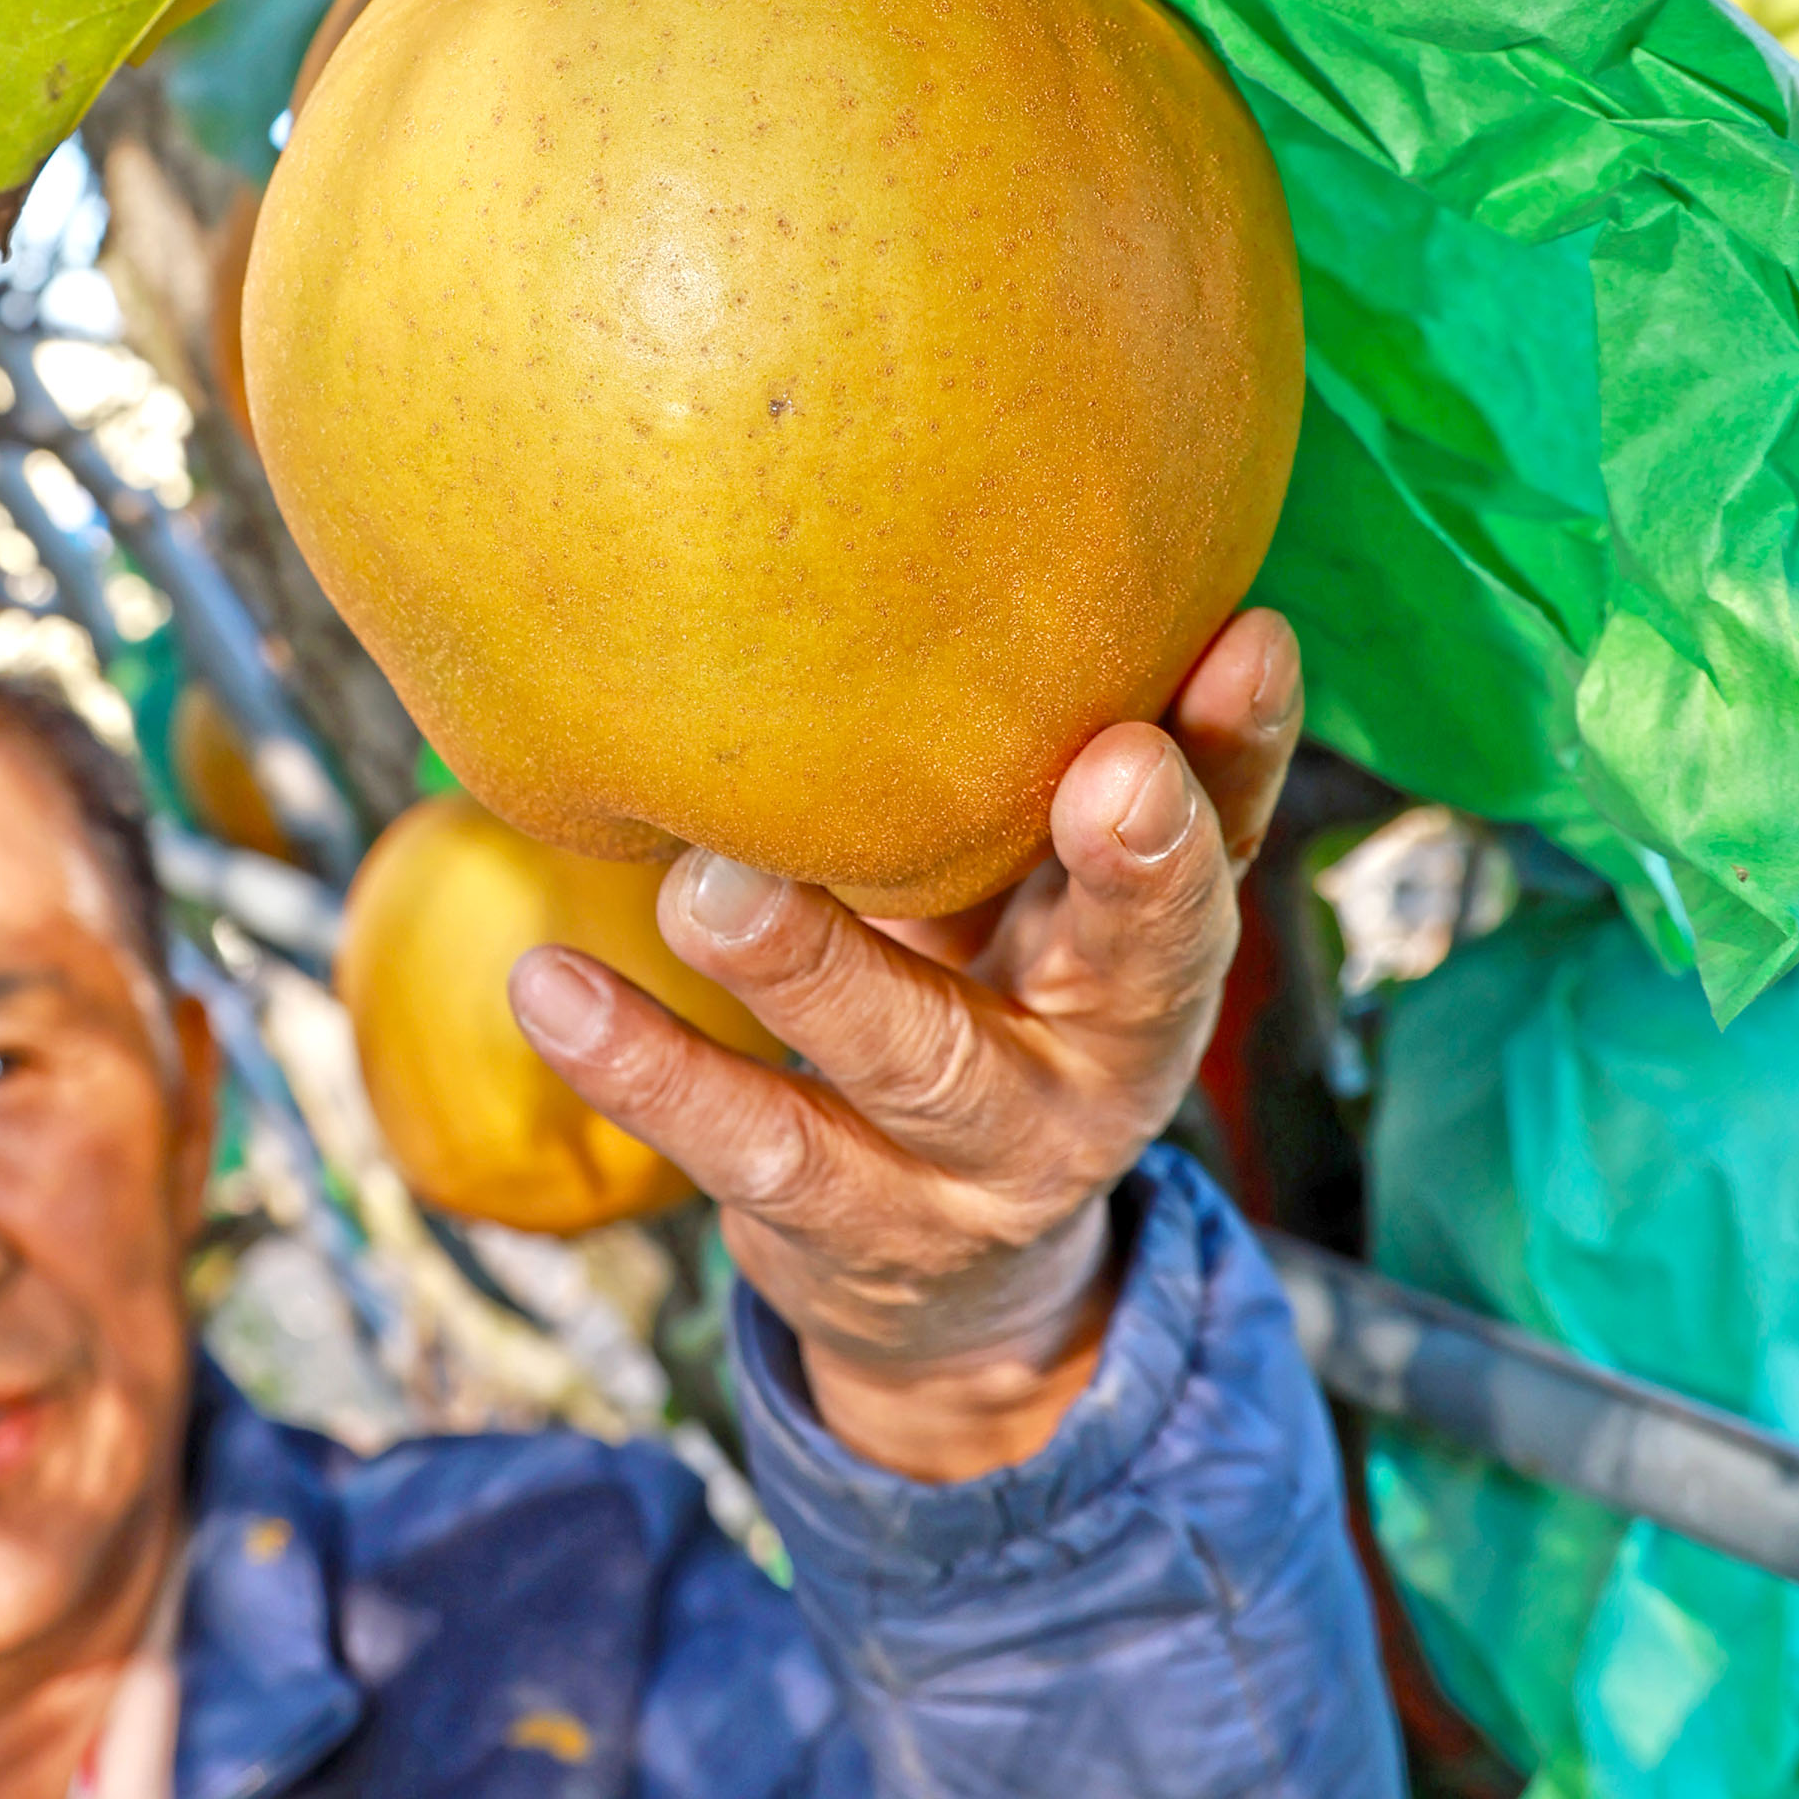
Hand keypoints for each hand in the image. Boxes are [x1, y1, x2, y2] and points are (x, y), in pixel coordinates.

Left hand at [507, 610, 1302, 1479]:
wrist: (938, 1284)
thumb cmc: (977, 1005)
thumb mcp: (1028, 904)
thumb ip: (1020, 764)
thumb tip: (987, 514)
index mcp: (1152, 955)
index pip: (1228, 839)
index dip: (1244, 746)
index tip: (1247, 634)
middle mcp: (1099, 1063)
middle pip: (1141, 965)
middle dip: (1136, 865)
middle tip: (1111, 763)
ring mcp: (979, 1162)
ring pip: (914, 1060)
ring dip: (816, 969)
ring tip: (707, 891)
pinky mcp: (848, 1223)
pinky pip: (747, 1143)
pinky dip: (647, 1066)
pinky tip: (551, 986)